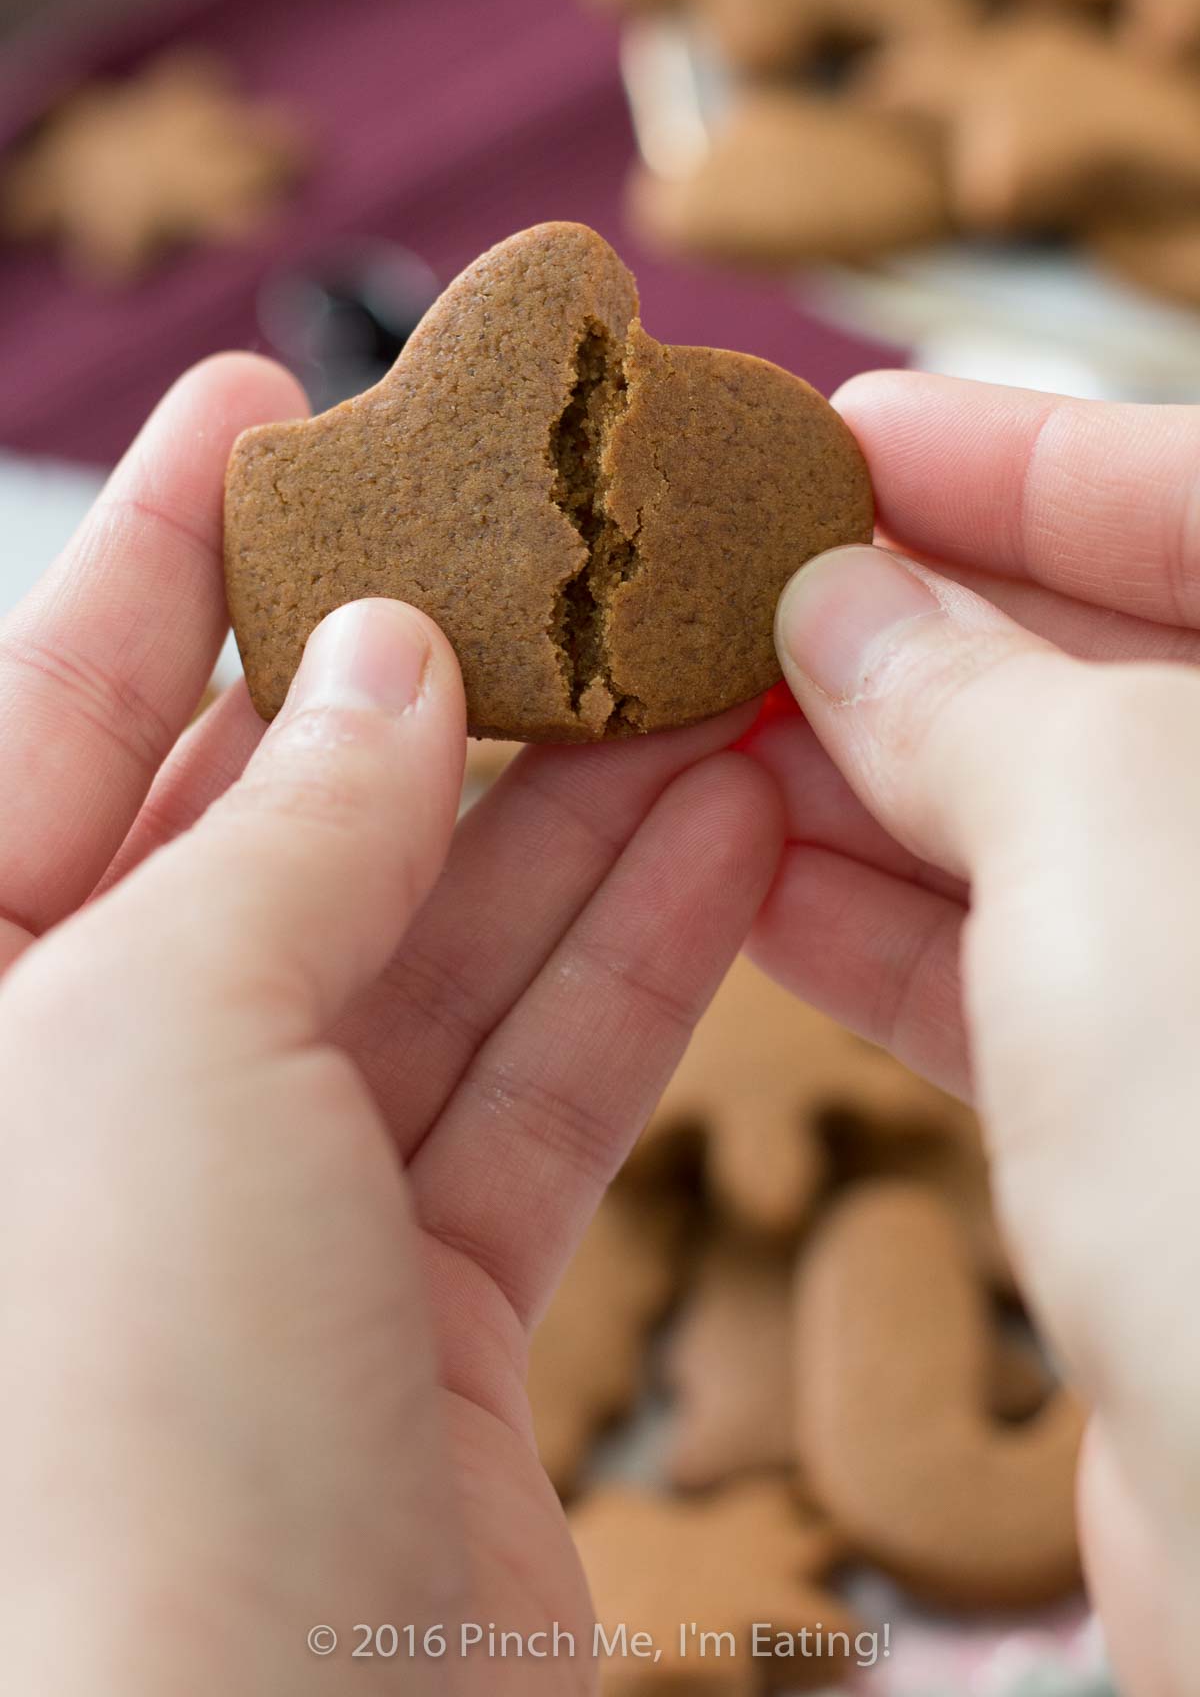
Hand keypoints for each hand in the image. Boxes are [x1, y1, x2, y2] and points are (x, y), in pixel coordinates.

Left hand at [0, 355, 782, 1694]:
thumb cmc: (94, 1407)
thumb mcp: (161, 1029)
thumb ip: (288, 829)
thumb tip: (393, 669)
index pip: (50, 719)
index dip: (170, 553)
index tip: (272, 405)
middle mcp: (88, 1105)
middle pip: (276, 831)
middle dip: (425, 688)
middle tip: (552, 545)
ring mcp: (258, 1213)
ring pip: (434, 952)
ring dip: (576, 816)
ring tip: (697, 677)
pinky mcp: (412, 1312)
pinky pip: (527, 1087)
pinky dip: (630, 964)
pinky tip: (723, 839)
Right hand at [748, 373, 1199, 1696]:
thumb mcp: (1115, 830)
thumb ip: (969, 689)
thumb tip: (842, 599)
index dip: (1025, 455)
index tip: (848, 430)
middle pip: (1110, 667)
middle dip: (912, 618)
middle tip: (731, 571)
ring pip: (1032, 828)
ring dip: (858, 768)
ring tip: (694, 708)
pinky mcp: (1158, 1135)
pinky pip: (999, 971)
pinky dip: (867, 912)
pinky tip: (738, 857)